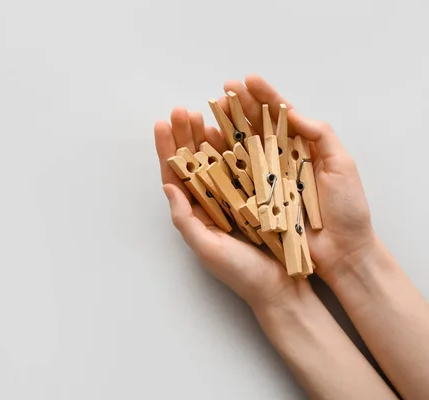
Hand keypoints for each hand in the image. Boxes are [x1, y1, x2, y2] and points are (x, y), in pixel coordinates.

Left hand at [154, 106, 308, 308]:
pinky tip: (231, 130)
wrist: (280, 288)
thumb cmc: (242, 274)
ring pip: (216, 160)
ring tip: (203, 112)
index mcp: (194, 214)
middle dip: (185, 134)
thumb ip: (185, 220)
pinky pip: (242, 167)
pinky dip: (235, 147)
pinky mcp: (256, 196)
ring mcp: (233, 197)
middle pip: (192, 162)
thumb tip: (167, 186)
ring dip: (208, 135)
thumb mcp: (207, 249)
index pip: (175, 175)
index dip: (166, 149)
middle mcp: (210, 202)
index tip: (162, 124)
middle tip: (182, 110)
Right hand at [217, 75, 375, 281]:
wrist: (340, 252)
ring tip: (208, 112)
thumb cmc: (347, 209)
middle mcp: (280, 160)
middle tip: (222, 91)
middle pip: (255, 128)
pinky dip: (219, 161)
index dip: (264, 97)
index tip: (248, 80)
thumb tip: (292, 112)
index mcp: (302, 147)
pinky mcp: (254, 200)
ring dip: (223, 129)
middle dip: (238, 108)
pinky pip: (234, 177)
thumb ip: (320, 135)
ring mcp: (265, 179)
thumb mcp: (342, 165)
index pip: (280, 115)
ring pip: (240, 148)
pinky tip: (206, 146)